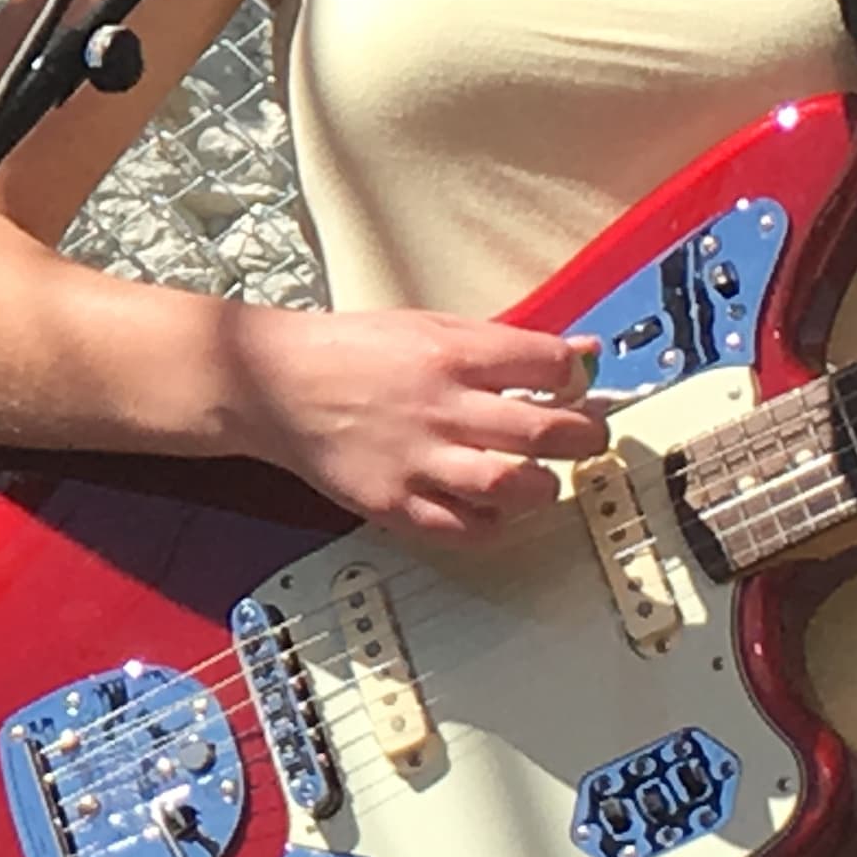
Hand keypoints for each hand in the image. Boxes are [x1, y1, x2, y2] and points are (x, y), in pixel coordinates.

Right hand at [247, 308, 604, 539]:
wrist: (272, 384)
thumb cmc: (349, 352)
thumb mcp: (430, 326)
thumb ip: (506, 344)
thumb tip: (581, 353)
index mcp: (449, 354)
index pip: (550, 365)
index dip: (578, 379)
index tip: (577, 390)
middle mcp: (437, 407)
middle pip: (546, 431)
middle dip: (584, 436)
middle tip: (583, 438)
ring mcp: (415, 459)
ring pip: (512, 486)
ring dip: (541, 485)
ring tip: (534, 477)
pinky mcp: (392, 501)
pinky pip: (463, 530)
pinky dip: (491, 524)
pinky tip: (489, 506)